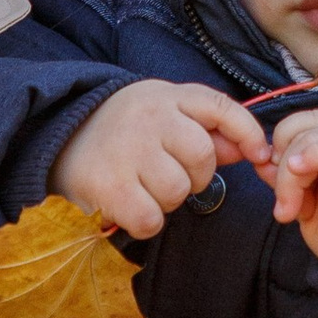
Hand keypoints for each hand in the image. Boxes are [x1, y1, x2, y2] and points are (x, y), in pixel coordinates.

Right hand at [53, 80, 269, 238]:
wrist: (58, 135)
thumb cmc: (123, 127)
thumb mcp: (164, 114)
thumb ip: (208, 130)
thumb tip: (252, 151)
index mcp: (166, 96)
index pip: (221, 108)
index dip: (248, 133)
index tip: (260, 156)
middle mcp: (149, 118)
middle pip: (203, 157)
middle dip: (196, 175)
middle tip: (169, 172)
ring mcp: (128, 151)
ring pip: (179, 191)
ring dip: (169, 200)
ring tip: (146, 186)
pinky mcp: (109, 185)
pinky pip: (152, 218)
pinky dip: (147, 220)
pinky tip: (132, 204)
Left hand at [264, 106, 317, 263]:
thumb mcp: (303, 205)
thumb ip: (286, 180)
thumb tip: (263, 160)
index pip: (303, 123)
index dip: (280, 142)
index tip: (266, 174)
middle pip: (306, 126)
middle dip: (281, 159)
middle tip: (281, 200)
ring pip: (314, 137)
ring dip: (291, 176)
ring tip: (290, 210)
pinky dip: (314, 154)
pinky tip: (298, 170)